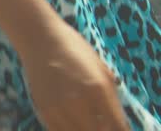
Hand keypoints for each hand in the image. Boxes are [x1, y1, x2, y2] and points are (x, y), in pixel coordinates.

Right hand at [17, 21, 131, 130]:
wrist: (39, 38)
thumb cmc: (74, 49)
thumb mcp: (101, 69)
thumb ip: (111, 97)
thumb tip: (118, 121)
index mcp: (98, 89)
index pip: (118, 126)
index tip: (121, 130)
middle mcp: (79, 102)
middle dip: (104, 130)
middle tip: (104, 124)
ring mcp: (60, 108)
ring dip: (87, 129)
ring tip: (89, 123)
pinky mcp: (44, 110)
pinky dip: (70, 130)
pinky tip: (75, 123)